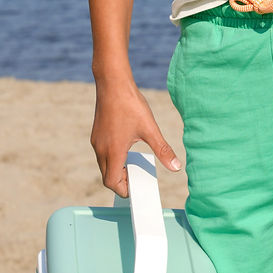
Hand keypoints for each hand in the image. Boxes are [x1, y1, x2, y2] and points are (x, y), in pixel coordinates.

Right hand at [90, 76, 180, 195]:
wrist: (113, 82)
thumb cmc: (130, 104)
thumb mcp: (150, 129)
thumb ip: (162, 150)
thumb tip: (176, 167)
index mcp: (113, 152)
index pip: (112, 183)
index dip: (124, 189)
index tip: (136, 186)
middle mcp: (101, 149)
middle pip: (107, 176)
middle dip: (121, 181)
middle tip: (137, 177)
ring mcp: (96, 141)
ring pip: (104, 164)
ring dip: (116, 169)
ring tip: (133, 162)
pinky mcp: (96, 134)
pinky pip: (102, 153)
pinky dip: (112, 157)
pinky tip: (126, 146)